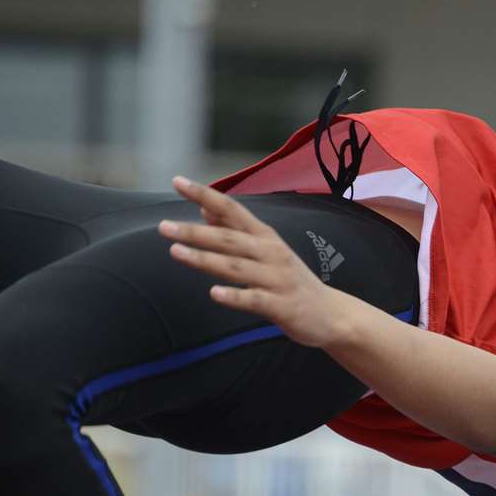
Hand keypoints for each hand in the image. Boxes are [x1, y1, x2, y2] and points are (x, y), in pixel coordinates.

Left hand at [159, 176, 350, 347]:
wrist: (333, 315)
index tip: (177, 181)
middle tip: (163, 227)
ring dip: (206, 259)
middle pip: (228, 239)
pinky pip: (255, 300)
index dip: (204, 194)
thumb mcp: (267, 250)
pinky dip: (235, 296)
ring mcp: (277, 279)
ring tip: (177, 253)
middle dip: (194, 232)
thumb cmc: (292, 281)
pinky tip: (214, 294)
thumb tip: (206, 210)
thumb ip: (236, 230)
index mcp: (265, 237)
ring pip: (236, 267)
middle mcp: (271, 253)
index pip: (231, 209)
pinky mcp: (282, 306)